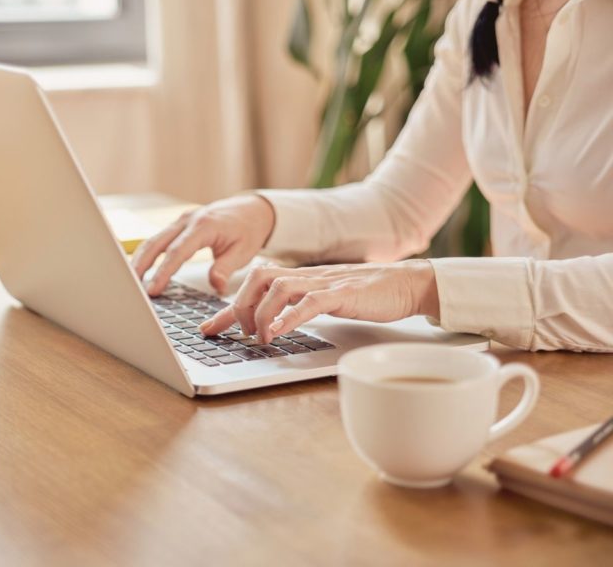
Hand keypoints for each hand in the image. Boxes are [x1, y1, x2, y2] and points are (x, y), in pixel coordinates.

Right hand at [132, 195, 275, 295]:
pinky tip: (139, 269)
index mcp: (204, 226)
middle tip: (131, 288)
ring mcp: (181, 220)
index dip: (162, 272)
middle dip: (140, 265)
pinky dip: (147, 254)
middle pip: (156, 243)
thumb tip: (216, 287)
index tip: (153, 289)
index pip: (177, 252)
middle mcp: (188, 220)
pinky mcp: (179, 225)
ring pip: (153, 240)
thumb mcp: (243, 251)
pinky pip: (159, 239)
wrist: (252, 209)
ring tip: (130, 282)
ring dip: (140, 260)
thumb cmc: (248, 229)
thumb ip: (225, 268)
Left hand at [200, 260, 439, 341]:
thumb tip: (274, 325)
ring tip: (260, 338)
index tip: (208, 329)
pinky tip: (279, 332)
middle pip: (258, 277)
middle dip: (240, 306)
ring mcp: (324, 283)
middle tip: (239, 333)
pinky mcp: (343, 294)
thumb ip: (299, 307)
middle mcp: (307, 276)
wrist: (407, 284)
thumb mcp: (325, 301)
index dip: (227, 309)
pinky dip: (289, 316)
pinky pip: (310, 302)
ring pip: (278, 286)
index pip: (254, 287)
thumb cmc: (368, 295)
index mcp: (300, 278)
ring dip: (261, 314)